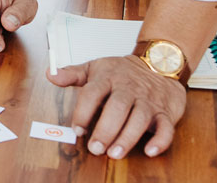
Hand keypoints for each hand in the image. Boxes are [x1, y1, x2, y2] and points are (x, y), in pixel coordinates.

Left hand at [48, 55, 186, 158]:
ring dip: (128, 137)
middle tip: (95, 148)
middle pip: (118, 107)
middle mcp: (129, 89)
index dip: (83, 111)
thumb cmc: (121, 71)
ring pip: (140, 118)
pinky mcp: (165, 113)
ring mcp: (148, 101)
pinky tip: (149, 151)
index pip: (93, 92)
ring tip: (115, 153)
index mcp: (108, 78)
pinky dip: (160, 140)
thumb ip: (72, 74)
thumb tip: (50, 74)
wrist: (158, 63)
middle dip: (106, 129)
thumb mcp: (95, 68)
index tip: (77, 129)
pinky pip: (167, 127)